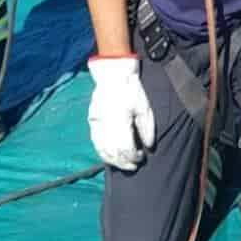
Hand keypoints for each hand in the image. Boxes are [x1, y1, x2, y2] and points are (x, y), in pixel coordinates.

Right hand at [87, 55, 154, 170]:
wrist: (113, 75)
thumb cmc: (131, 90)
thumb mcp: (144, 107)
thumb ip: (147, 128)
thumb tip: (148, 147)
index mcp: (121, 119)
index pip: (125, 147)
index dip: (133, 157)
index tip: (141, 158)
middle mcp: (106, 123)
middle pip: (113, 152)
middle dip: (124, 162)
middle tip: (133, 165)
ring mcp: (96, 122)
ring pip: (102, 149)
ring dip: (113, 160)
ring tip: (123, 163)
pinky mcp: (92, 121)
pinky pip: (96, 142)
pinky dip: (103, 152)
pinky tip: (111, 156)